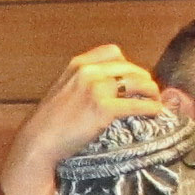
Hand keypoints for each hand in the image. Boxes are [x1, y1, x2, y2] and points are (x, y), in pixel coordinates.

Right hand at [0, 46, 170, 194]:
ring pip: (138, 82)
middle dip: (144, 79)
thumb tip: (106, 89)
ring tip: (156, 101)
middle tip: (150, 92)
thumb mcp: (62, 92)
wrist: (38, 142)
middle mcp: (88, 72)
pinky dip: (151, 107)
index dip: (127, 65)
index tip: (132, 78)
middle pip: (130, 67)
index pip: (113, 52)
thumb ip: (80, 83)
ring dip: (152, 91)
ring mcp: (96, 89)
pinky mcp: (103, 109)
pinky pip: (137, 104)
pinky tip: (155, 112)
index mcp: (77, 65)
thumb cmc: (48, 124)